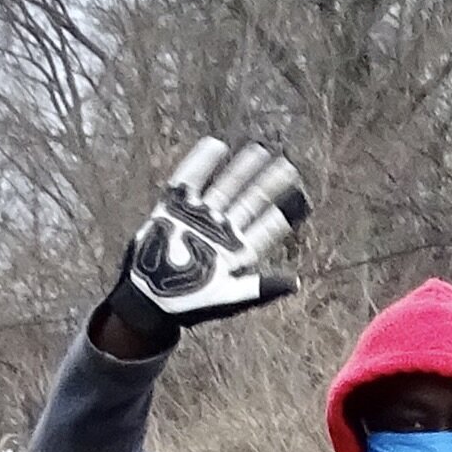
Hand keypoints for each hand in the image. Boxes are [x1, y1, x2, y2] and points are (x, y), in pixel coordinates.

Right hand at [105, 137, 308, 347]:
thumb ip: (261, 289)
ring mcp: (198, 218)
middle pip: (249, 202)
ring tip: (260, 151)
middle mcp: (222, 231)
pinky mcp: (173, 208)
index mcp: (238, 252)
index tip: (302, 196)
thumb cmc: (191, 305)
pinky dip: (201, 163)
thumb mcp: (229, 298)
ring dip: (241, 170)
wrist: (149, 300)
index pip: (265, 228)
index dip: (282, 213)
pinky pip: (189, 180)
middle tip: (288, 166)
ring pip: (225, 187)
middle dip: (268, 184)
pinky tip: (216, 146)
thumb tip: (295, 283)